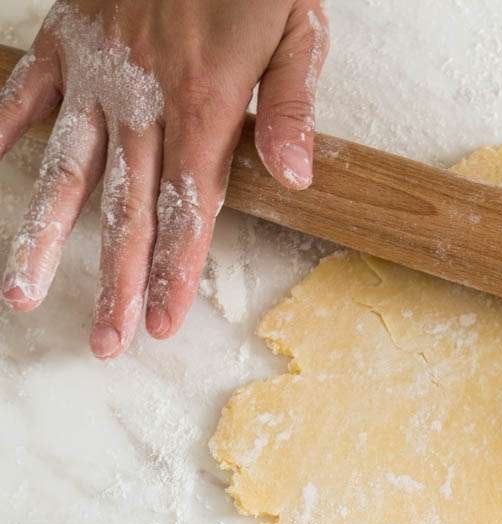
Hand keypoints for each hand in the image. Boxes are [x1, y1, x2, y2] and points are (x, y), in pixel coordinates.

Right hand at [0, 0, 328, 356]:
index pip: (190, 207)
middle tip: (107, 341)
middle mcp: (144, 98)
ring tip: (23, 291)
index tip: (162, 322)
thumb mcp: (298, 30)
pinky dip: (3, 130)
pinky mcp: (66, 37)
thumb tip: (293, 178)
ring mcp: (97, 70)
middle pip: (129, 210)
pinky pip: (25, 91)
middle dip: (117, 281)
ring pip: (67, 168)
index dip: (176, 269)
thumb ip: (292, 107)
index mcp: (207, 103)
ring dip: (43, 235)